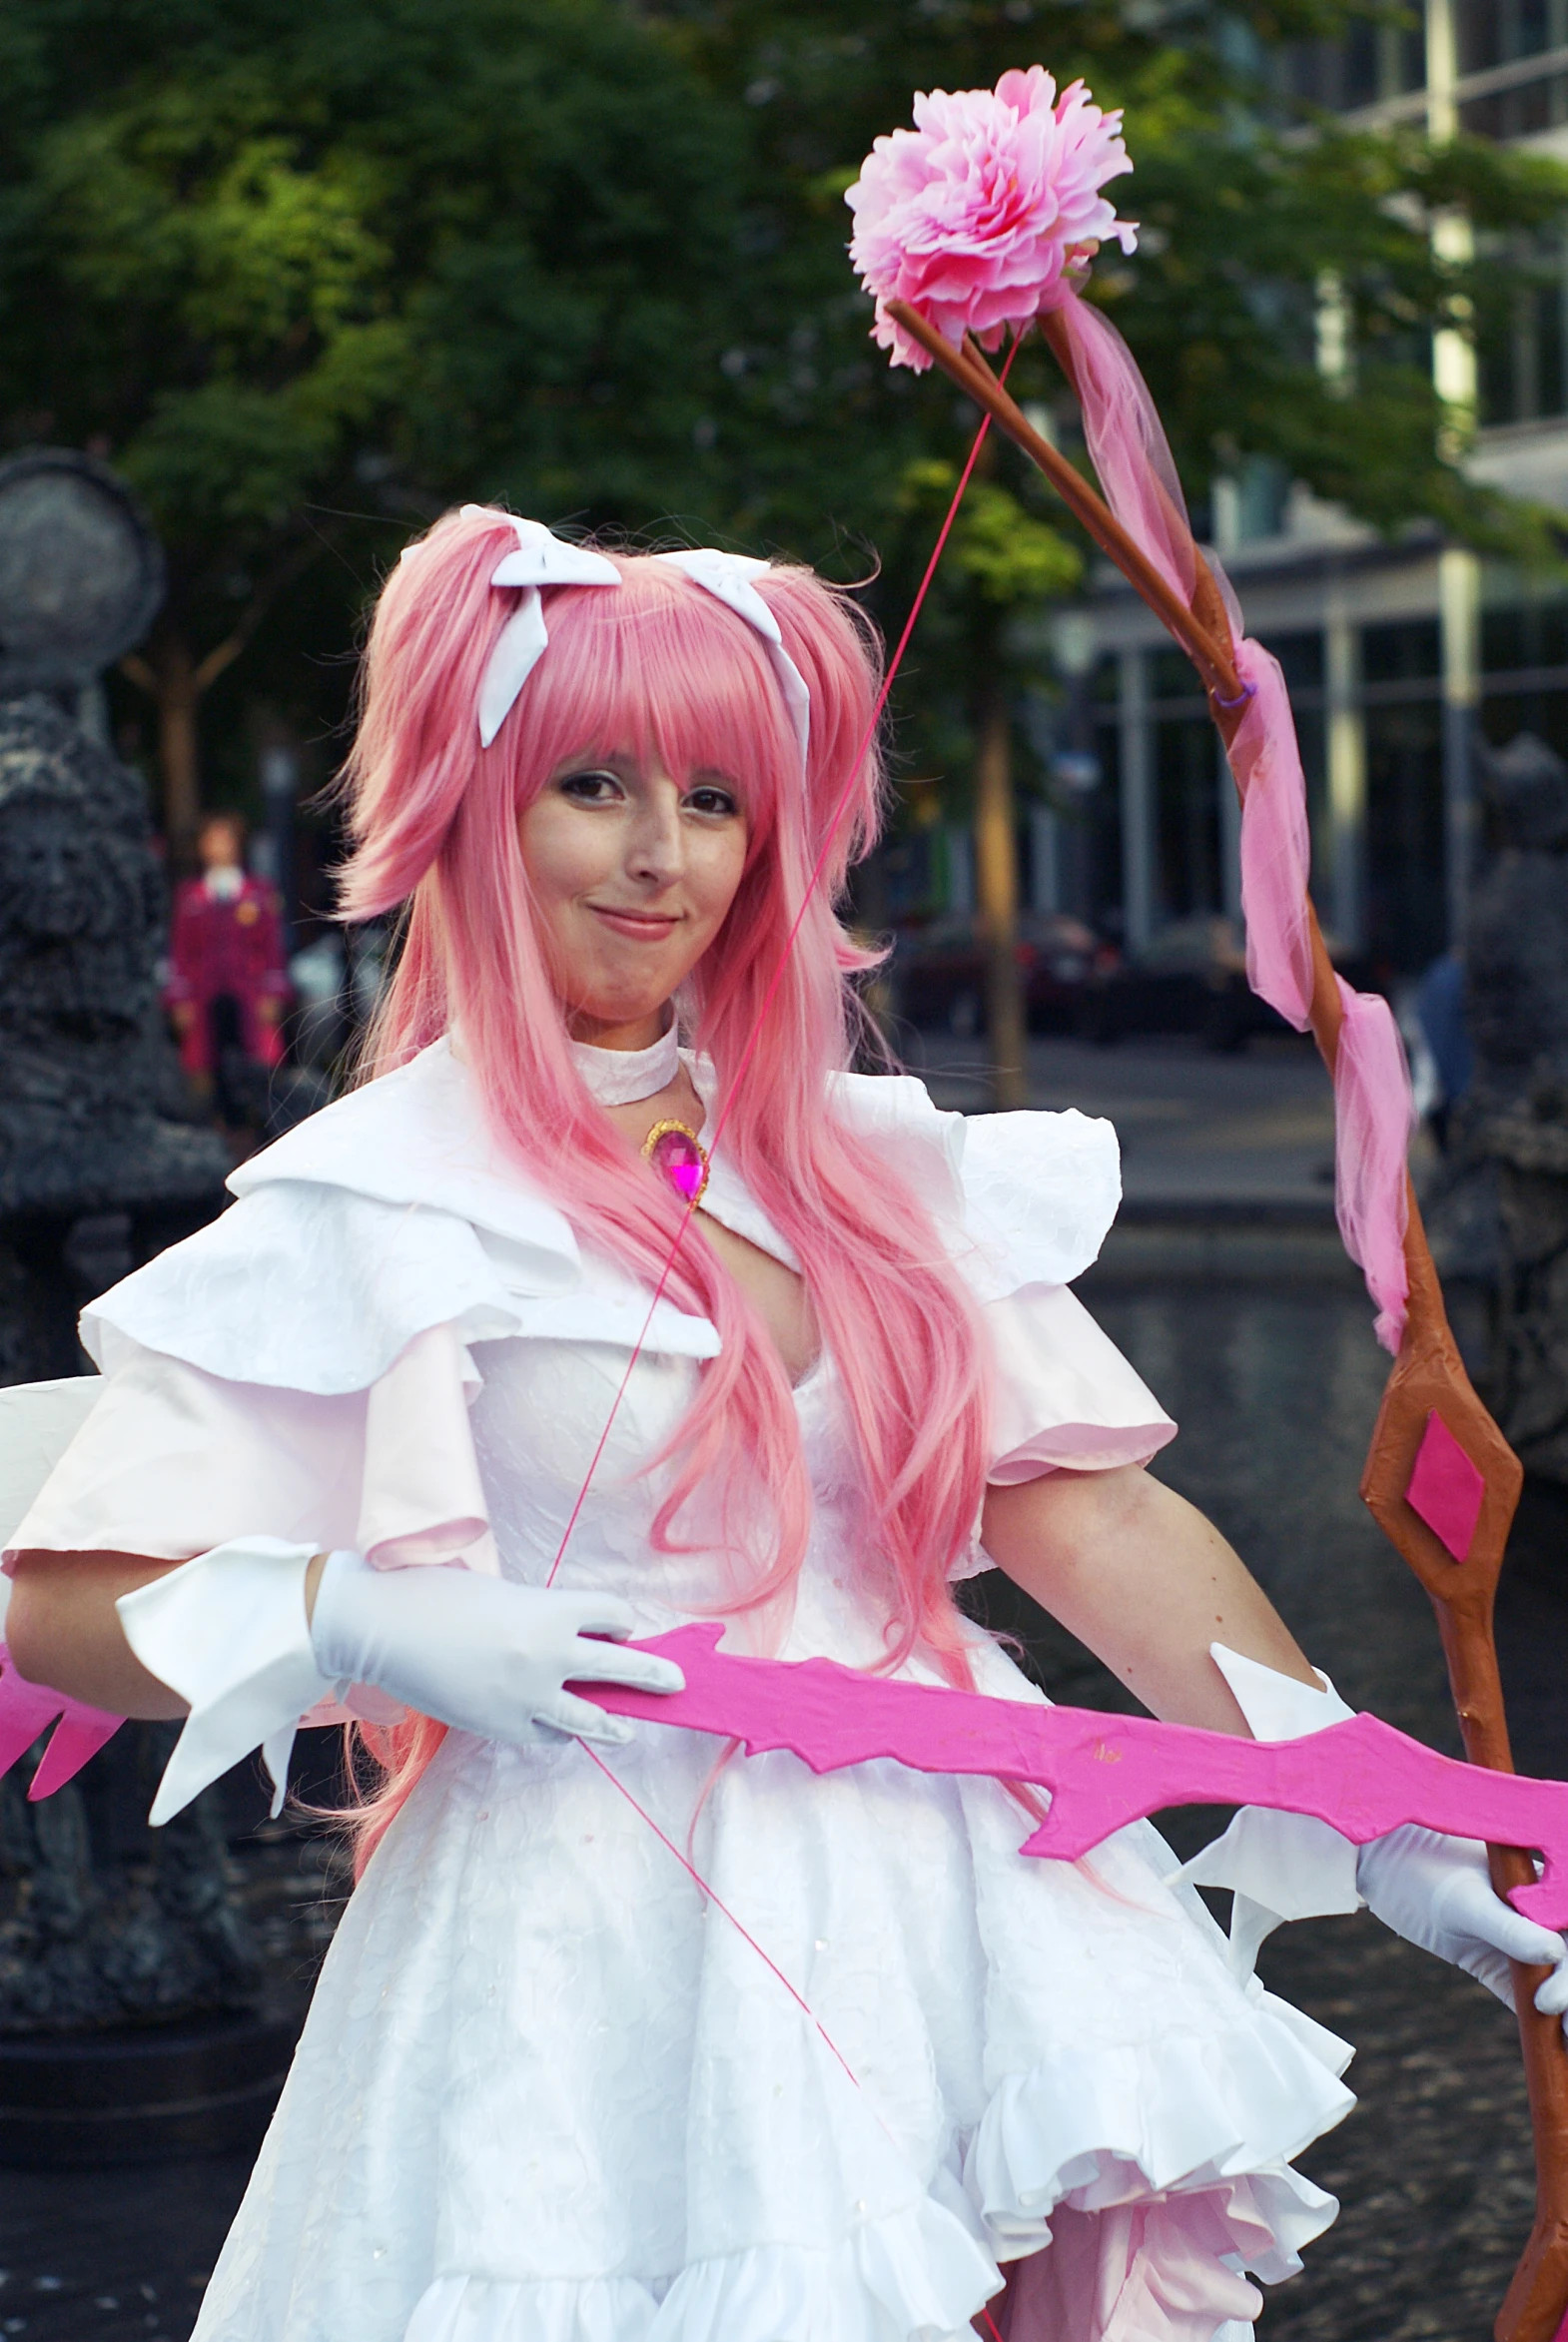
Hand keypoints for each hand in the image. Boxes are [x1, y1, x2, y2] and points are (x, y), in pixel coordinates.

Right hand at [308, 1551, 682, 1748]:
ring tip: (630, 1727)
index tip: (621, 1625)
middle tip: (677, 1681)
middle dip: (654, 1674)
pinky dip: (555, 1728)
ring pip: (592, 1716)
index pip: (612, 1614)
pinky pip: (546, 1733)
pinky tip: (558, 1726)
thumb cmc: (436, 1597)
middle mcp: (550, 1654)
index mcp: (551, 1610)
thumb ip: (538, 1615)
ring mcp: (529, 1696)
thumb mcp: (501, 1594)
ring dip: (616, 1721)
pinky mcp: (505, 1726)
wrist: (386, 1631)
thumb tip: (562, 1636)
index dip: (618, 1618)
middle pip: (622, 1666)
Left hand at [1358, 1824, 1567, 2035]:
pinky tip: (1546, 2042)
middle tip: (1561, 2025)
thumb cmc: (1423, 1870)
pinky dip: (1537, 2020)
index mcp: (1540, 1886)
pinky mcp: (1496, 1964)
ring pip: (1551, 1979)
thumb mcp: (1464, 1902)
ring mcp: (1517, 1941)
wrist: (1383, 1868)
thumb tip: (1555, 1953)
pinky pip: (1523, 1994)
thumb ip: (1507, 1928)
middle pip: (1567, 1956)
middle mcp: (1537, 1914)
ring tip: (1563, 2041)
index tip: (1550, 1999)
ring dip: (1562, 2010)